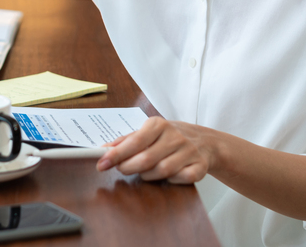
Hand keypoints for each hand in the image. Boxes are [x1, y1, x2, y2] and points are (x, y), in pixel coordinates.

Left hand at [97, 116, 217, 182]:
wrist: (204, 141)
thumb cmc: (168, 137)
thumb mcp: (147, 132)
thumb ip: (125, 140)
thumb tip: (103, 149)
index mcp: (159, 124)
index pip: (135, 141)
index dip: (116, 154)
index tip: (101, 164)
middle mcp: (175, 136)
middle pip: (147, 158)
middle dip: (129, 167)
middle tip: (121, 169)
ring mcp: (189, 151)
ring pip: (162, 171)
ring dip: (148, 175)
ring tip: (144, 172)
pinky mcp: (200, 166)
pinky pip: (181, 179)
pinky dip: (171, 181)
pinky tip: (167, 176)